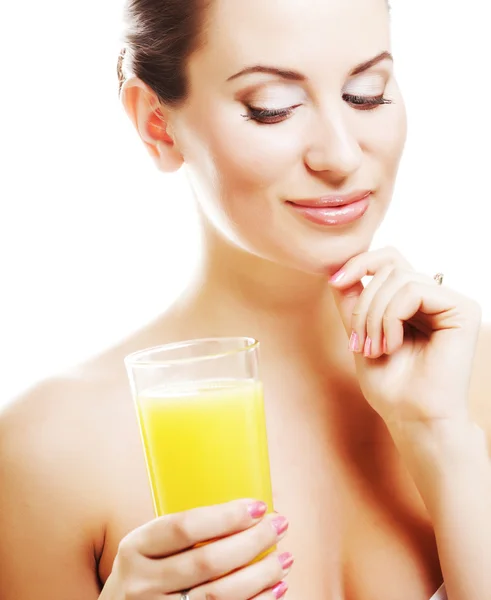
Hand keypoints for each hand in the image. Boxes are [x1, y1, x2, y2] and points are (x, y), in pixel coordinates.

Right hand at [101, 500, 290, 599]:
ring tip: (284, 558)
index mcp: (135, 548)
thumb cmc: (144, 572)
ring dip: (261, 575)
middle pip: (207, 561)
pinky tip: (275, 589)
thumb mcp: (146, 547)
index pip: (184, 527)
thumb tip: (246, 512)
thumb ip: (181, 532)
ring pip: (220, 596)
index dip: (226, 516)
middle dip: (252, 542)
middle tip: (279, 526)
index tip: (258, 506)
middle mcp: (142, 583)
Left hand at [328, 247, 481, 426]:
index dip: (359, 263)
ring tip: (374, 348)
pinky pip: (413, 290)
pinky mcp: (463, 309)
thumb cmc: (390, 384)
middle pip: (388, 267)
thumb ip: (352, 299)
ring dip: (374, 315)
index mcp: (412, 300)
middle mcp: (434, 297)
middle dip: (363, 304)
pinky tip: (393, 345)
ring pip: (397, 277)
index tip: (335, 282)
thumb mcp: (359, 332)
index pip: (387, 260)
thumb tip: (337, 267)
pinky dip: (391, 317)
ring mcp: (449, 302)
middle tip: (359, 343)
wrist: (412, 417)